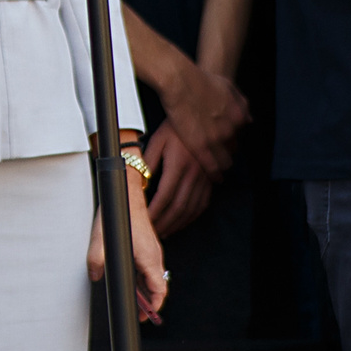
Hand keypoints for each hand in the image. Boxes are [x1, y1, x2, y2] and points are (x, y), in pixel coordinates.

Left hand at [88, 165, 169, 322]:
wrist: (127, 193)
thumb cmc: (118, 214)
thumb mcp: (100, 240)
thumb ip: (96, 261)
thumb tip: (96, 277)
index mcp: (148, 258)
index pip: (159, 290)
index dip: (153, 306)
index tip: (145, 316)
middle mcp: (154, 256)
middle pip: (157, 287)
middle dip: (148, 302)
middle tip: (136, 313)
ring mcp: (153, 251)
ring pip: (154, 277)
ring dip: (145, 290)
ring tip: (132, 300)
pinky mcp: (148, 246)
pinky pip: (150, 268)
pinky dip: (143, 279)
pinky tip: (130, 280)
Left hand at [142, 123, 214, 238]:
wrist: (203, 118)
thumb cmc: (176, 128)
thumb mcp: (158, 140)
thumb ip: (149, 161)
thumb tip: (140, 182)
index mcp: (179, 163)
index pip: (165, 195)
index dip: (155, 212)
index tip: (145, 221)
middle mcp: (194, 173)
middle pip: (178, 207)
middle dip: (165, 223)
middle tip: (153, 232)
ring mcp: (205, 178)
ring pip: (191, 208)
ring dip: (177, 224)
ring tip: (165, 232)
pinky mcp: (211, 179)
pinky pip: (202, 204)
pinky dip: (191, 217)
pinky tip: (182, 221)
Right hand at [151, 64, 248, 177]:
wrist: (180, 81)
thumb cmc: (200, 79)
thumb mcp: (227, 86)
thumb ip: (240, 102)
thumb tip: (249, 119)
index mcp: (239, 115)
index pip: (238, 134)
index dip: (230, 138)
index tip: (223, 141)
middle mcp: (231, 129)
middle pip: (233, 149)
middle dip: (226, 152)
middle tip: (218, 154)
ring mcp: (216, 140)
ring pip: (225, 161)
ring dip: (222, 165)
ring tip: (218, 171)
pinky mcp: (200, 147)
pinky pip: (212, 167)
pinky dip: (214, 174)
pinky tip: (214, 178)